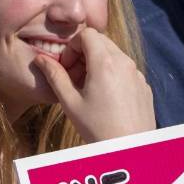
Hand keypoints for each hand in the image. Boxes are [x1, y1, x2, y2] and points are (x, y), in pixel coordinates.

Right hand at [33, 27, 155, 142]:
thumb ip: (55, 76)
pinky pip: (125, 70)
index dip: (72, 46)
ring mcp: (137, 73)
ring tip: (88, 89)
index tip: (66, 66)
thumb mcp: (70, 102)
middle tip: (74, 77)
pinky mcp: (144, 85)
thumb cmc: (97, 129)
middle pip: (101, 42)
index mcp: (105, 63)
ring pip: (114, 55)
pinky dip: (112, 74)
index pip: (87, 34)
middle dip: (84, 54)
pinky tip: (105, 98)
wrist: (129, 150)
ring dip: (97, 64)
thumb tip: (40, 59)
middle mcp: (124, 62)